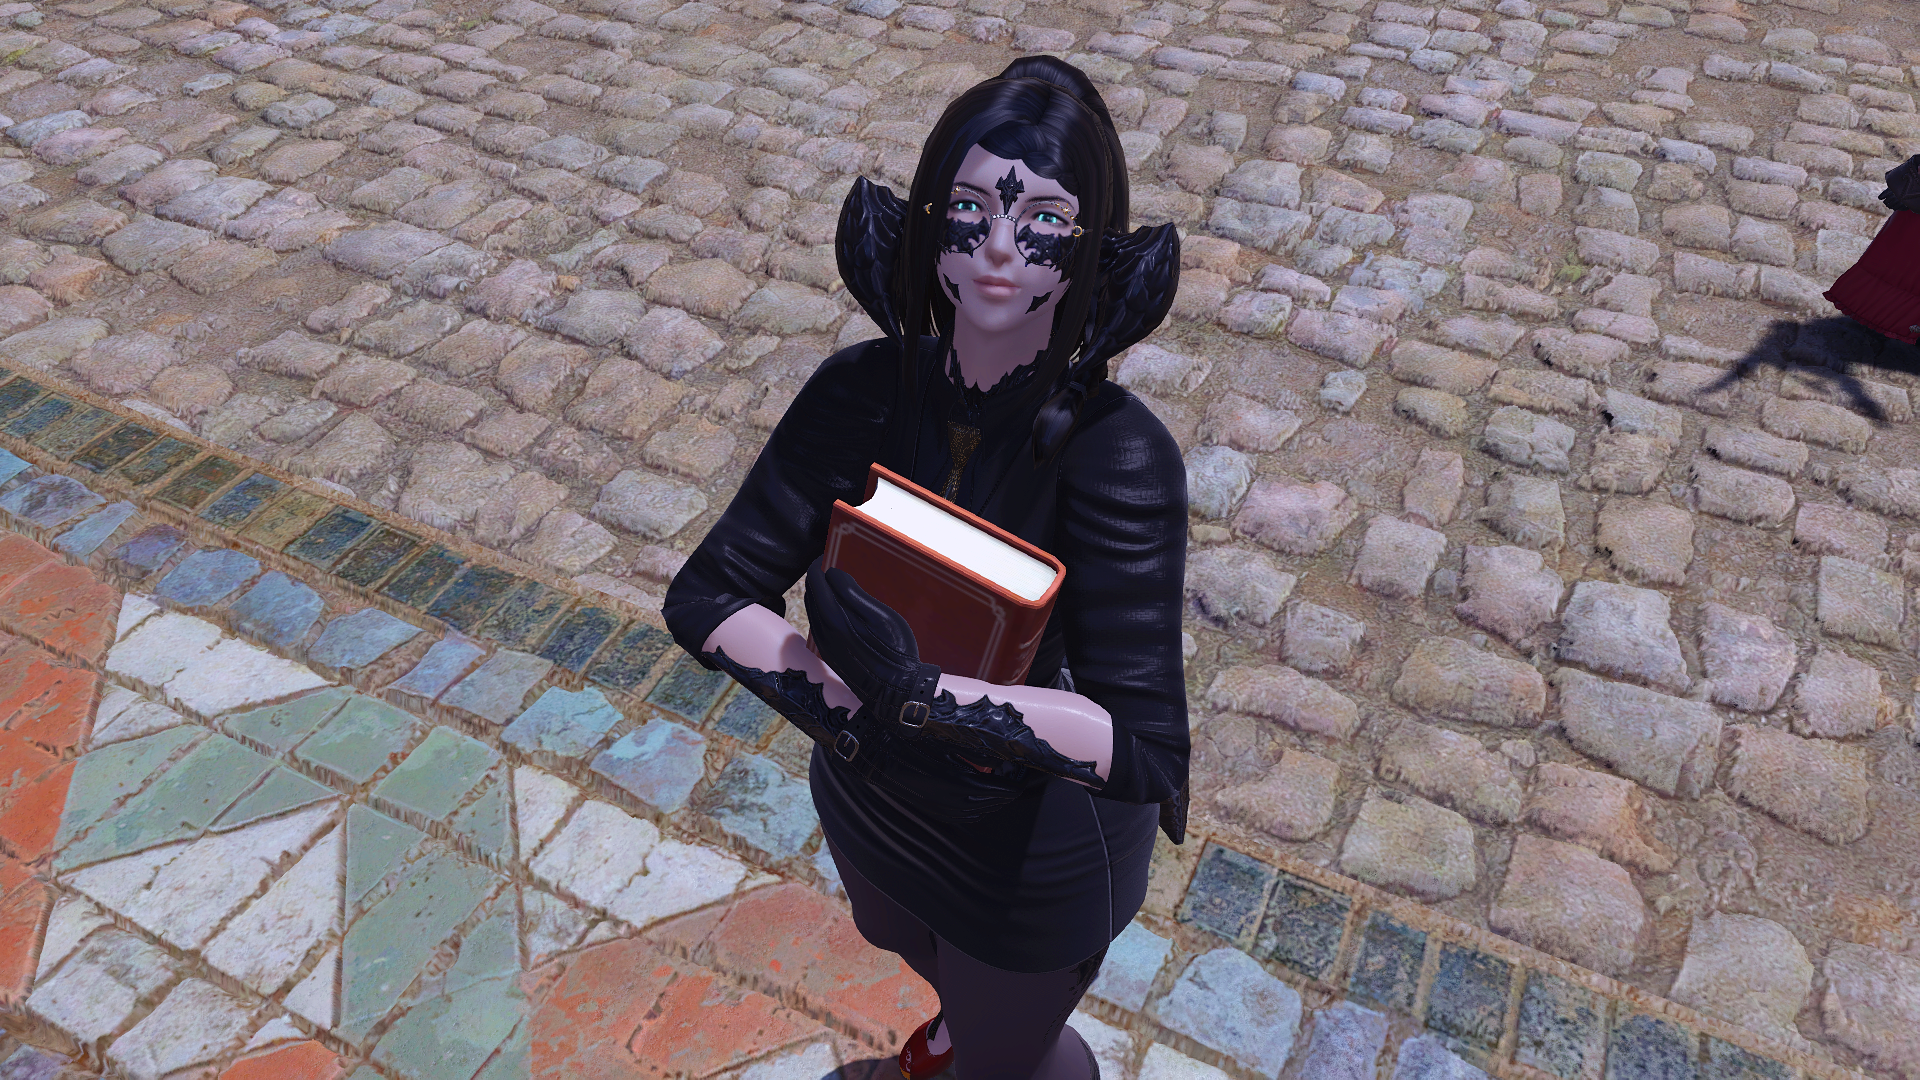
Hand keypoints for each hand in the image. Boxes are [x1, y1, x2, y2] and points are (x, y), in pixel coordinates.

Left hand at [805, 559, 940, 732]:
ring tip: (831, 584)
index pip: (816, 583)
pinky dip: (822, 611)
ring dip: (818, 595)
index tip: (825, 555)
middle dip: (816, 579)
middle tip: (829, 566)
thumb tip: (833, 573)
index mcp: (834, 619)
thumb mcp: (881, 617)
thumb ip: (853, 594)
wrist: (896, 693)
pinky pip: (818, 626)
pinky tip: (835, 609)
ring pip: (813, 612)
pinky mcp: (831, 656)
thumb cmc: (895, 651)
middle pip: (811, 597)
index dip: (818, 566)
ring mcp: (826, 646)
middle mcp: (824, 632)